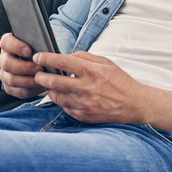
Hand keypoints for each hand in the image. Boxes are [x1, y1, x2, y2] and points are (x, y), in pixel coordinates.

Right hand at [0, 33, 48, 98]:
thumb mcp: (42, 39)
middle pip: (7, 64)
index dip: (16, 47)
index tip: (29, 51)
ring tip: (42, 78)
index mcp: (9, 44)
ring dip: (28, 80)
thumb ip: (41, 38)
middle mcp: (4, 59)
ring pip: (12, 80)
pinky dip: (32, 90)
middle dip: (24, 67)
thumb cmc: (42, 48)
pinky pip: (19, 91)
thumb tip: (44, 41)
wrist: (44, 63)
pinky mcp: (11, 87)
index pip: (6, 42)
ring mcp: (5, 74)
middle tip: (39, 68)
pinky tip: (43, 86)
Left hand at [32, 51, 147, 124]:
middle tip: (37, 73)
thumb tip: (66, 56)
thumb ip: (85, 57)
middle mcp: (87, 87)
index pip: (63, 61)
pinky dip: (62, 101)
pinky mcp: (83, 115)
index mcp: (93, 71)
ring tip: (51, 85)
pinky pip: (64, 107)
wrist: (134, 104)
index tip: (37, 56)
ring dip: (50, 89)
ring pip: (56, 96)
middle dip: (41, 76)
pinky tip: (66, 96)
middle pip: (54, 81)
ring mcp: (84, 103)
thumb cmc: (120, 81)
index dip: (46, 58)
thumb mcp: (106, 63)